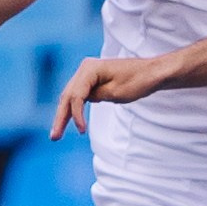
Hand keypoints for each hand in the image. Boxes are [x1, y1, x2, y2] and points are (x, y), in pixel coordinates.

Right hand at [50, 56, 168, 137]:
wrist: (152, 73)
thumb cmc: (138, 81)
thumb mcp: (116, 92)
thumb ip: (96, 96)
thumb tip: (81, 101)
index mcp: (89, 68)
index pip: (76, 95)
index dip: (76, 114)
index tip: (81, 131)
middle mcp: (85, 68)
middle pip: (68, 95)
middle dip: (61, 117)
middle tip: (54, 137)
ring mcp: (88, 73)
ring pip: (72, 96)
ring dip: (65, 115)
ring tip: (57, 134)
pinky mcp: (93, 79)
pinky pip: (80, 95)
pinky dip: (76, 109)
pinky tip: (71, 122)